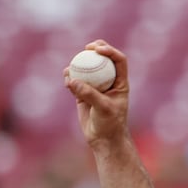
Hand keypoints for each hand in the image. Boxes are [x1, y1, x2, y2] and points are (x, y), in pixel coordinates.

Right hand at [64, 39, 130, 153]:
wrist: (103, 139)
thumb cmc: (110, 124)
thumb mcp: (103, 109)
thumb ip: (89, 94)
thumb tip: (73, 80)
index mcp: (120, 82)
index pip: (119, 60)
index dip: (110, 51)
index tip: (98, 49)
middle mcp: (109, 81)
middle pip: (103, 59)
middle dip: (95, 49)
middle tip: (86, 48)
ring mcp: (96, 86)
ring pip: (87, 69)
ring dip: (79, 64)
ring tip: (70, 69)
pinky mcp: (84, 93)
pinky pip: (76, 81)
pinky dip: (70, 78)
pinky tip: (66, 80)